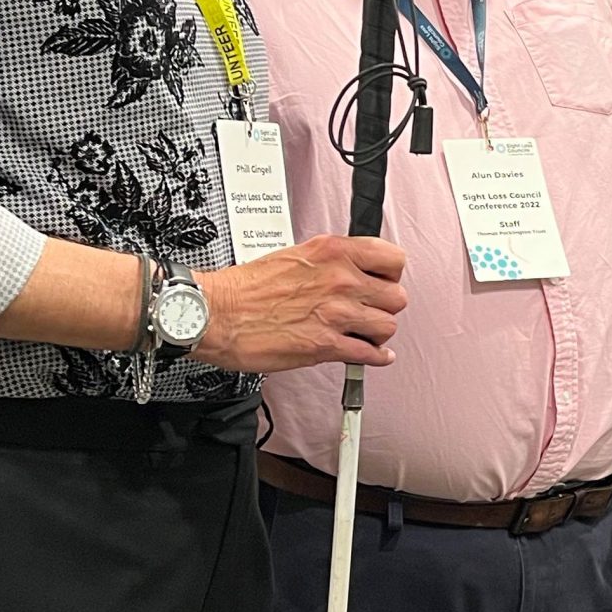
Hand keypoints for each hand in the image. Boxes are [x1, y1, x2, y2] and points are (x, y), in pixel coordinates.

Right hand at [195, 234, 406, 371]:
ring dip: (378, 333)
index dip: (391, 274)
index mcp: (333, 252)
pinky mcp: (326, 346)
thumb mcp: (295, 255)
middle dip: (385, 306)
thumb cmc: (244, 288)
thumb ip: (330, 261)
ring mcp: (335, 314)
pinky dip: (375, 358)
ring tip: (365, 333)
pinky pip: (370, 355)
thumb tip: (351, 271)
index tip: (383, 281)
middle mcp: (340, 280)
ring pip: (387, 326)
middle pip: (396, 296)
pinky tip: (371, 355)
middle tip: (371, 310)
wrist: (216, 313)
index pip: (393, 259)